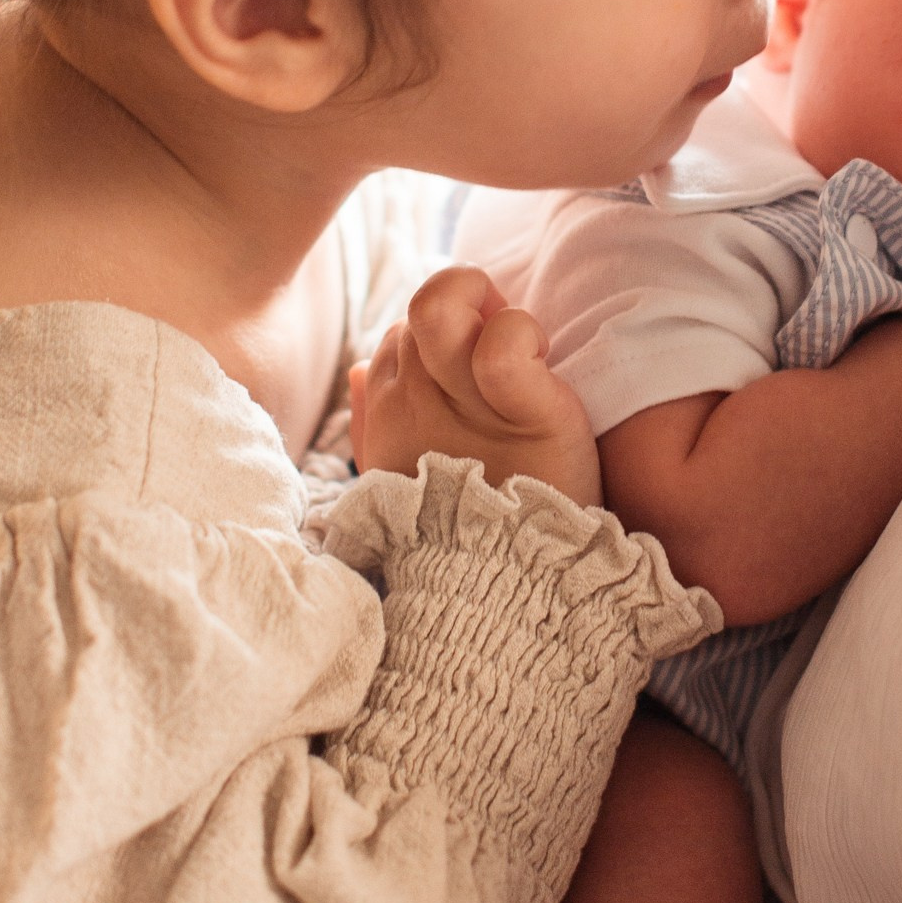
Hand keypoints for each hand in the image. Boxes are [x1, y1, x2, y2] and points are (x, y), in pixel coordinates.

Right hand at [350, 265, 601, 507]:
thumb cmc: (470, 530)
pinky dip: (521, 333)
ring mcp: (461, 405)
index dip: (444, 337)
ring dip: (486, 309)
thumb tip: (358, 370)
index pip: (398, 336)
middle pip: (420, 315)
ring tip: (527, 348)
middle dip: (469, 313)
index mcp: (388, 415)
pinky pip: (502, 346)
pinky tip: (543, 360)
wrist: (513, 593)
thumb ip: (376, 421)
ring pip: (438, 310)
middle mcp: (411, 403)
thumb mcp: (407, 476)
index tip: (485, 369)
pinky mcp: (522, 411)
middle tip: (514, 360)